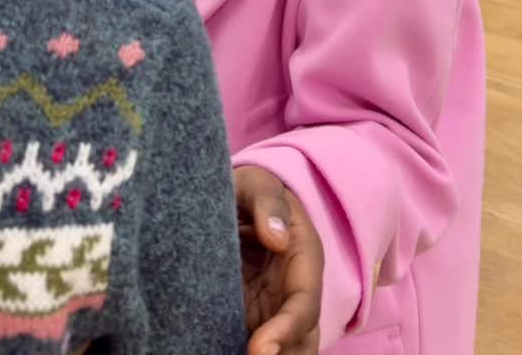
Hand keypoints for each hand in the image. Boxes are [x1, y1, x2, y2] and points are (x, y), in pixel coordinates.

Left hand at [234, 165, 323, 354]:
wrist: (236, 197)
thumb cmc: (251, 188)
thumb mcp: (258, 183)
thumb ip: (267, 202)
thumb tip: (277, 238)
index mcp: (304, 259)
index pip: (304, 306)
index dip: (286, 331)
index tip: (258, 350)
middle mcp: (293, 291)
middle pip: (301, 342)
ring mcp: (272, 309)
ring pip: (283, 350)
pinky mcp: (249, 316)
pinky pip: (251, 344)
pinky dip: (238, 349)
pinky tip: (217, 349)